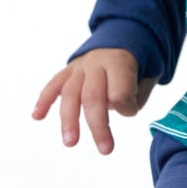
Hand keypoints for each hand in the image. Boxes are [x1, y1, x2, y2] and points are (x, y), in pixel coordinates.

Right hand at [32, 48, 157, 154]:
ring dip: (69, 120)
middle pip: (93, 95)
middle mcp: (97, 62)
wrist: (121, 37)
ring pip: (71, 93)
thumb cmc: (136, 64)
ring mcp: (80, 66)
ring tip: (70, 142)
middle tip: (106, 150)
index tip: (131, 111)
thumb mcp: (149, 73)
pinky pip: (53, 84)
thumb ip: (139, 92)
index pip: (120, 90)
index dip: (127, 106)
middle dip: (98, 125)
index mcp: (120, 61)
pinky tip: (37, 116)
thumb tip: (121, 108)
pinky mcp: (67, 71)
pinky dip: (44, 100)